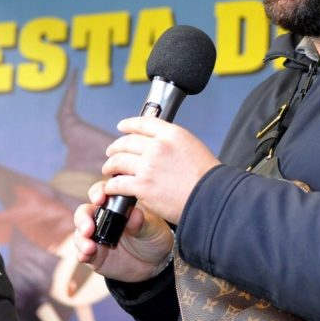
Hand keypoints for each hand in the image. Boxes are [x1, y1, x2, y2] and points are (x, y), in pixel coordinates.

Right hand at [72, 180, 174, 282]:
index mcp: (116, 206)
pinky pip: (82, 253)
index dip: (98, 193)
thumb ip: (142, 222)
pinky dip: (82, 254)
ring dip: (81, 239)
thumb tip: (135, 214)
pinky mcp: (94, 255)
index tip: (100, 199)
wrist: (156, 263)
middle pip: (84, 212)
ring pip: (80, 233)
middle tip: (89, 228)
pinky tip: (86, 255)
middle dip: (83, 218)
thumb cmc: (154, 237)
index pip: (102, 193)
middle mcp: (102, 219)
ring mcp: (96, 237)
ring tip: (89, 247)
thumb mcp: (152, 228)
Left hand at [101, 116, 220, 224]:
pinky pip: (118, 183)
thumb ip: (173, 143)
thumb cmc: (207, 176)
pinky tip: (111, 188)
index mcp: (172, 134)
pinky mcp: (142, 186)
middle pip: (126, 142)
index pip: (143, 123)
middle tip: (111, 153)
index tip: (122, 126)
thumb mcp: (193, 146)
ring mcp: (148, 166)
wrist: (210, 196)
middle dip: (115, 147)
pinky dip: (112, 185)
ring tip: (109, 170)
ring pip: (118, 161)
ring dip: (110, 166)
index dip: (128, 124)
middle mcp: (158, 147)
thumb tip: (157, 145)